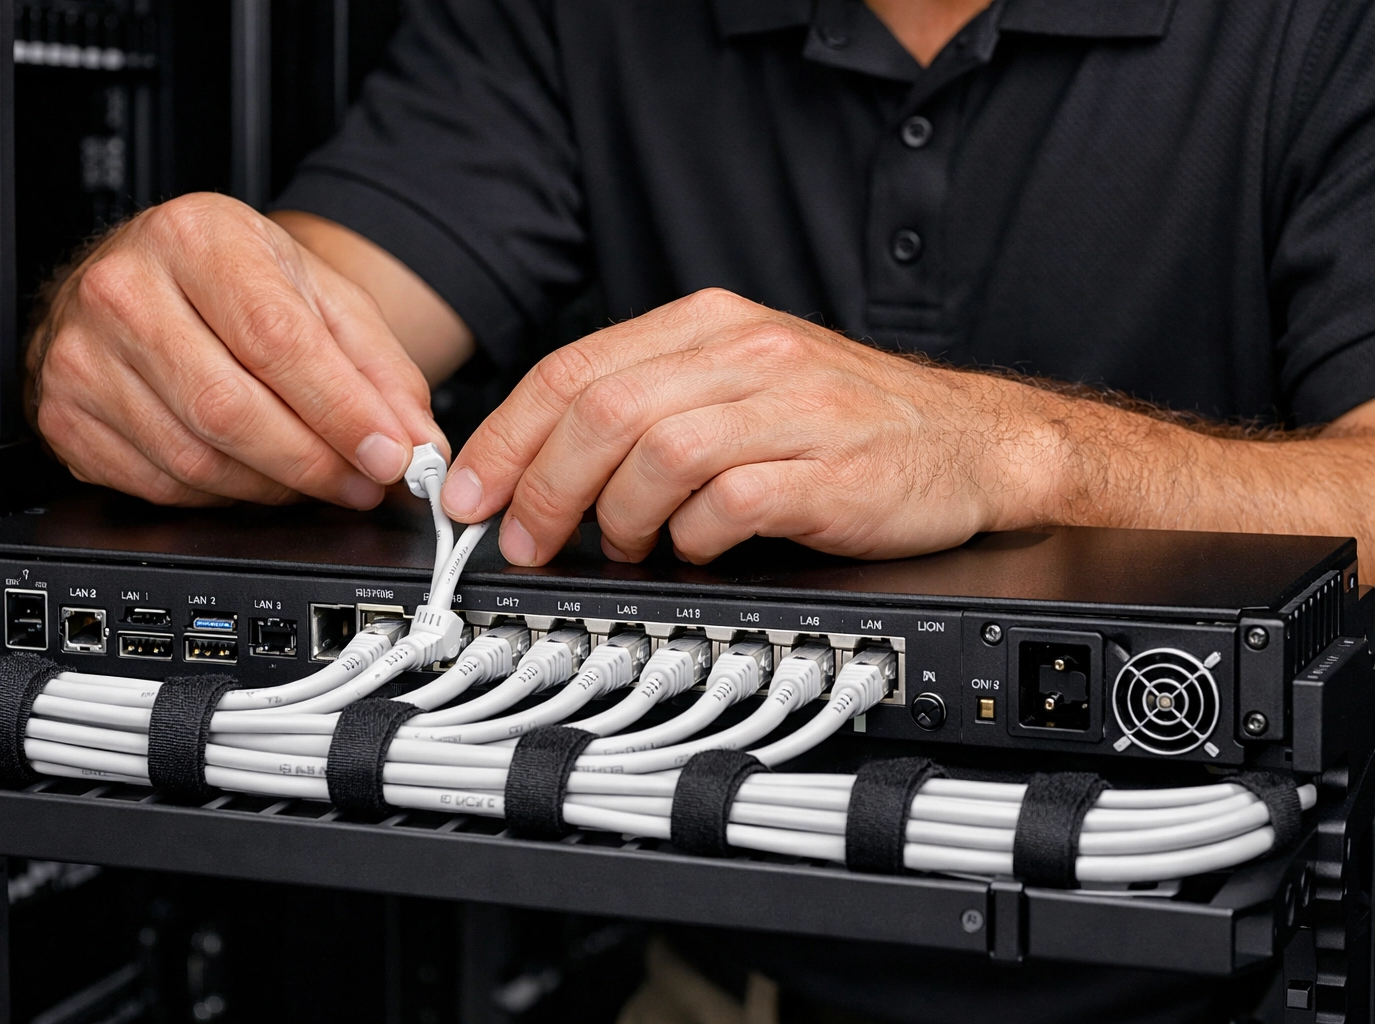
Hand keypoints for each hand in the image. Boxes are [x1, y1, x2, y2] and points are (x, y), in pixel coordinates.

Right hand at [28, 193, 446, 506]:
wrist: (152, 279)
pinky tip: (255, 476)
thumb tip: (419, 443)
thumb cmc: (233, 282)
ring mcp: (81, 357)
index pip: (275, 340)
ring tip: (319, 478)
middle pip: (229, 409)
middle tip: (364, 482)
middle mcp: (123, 290)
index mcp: (195, 238)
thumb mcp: (320, 296)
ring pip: (195, 459)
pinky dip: (223, 497)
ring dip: (274, 488)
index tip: (390, 454)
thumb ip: (380, 368)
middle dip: (313, 463)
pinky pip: (159, 486)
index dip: (340, 410)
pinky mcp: (64, 417)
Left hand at [440, 289, 1072, 563]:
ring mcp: (792, 409)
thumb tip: (544, 467)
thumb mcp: (743, 383)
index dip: (506, 437)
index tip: (469, 492)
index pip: (574, 369)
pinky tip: (693, 547)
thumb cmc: (848, 422)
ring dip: (614, 516)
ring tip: (620, 546)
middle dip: (541, 487)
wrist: (975, 443)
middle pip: (602, 412)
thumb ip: (652, 405)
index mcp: (711, 324)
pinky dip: (690, 537)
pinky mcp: (830, 472)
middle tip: (526, 540)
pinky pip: (727, 505)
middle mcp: (747, 354)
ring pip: (655, 453)